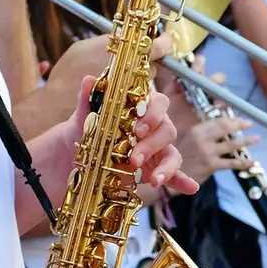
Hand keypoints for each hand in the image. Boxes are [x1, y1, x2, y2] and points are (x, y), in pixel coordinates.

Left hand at [66, 75, 197, 197]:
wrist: (75, 156)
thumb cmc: (86, 130)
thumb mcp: (83, 117)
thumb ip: (88, 99)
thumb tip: (89, 80)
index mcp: (141, 109)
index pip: (158, 103)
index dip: (153, 114)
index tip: (138, 128)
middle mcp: (153, 127)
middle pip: (166, 130)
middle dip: (152, 145)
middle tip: (134, 159)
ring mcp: (156, 149)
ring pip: (172, 153)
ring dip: (167, 167)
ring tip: (154, 181)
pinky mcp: (154, 170)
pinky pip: (173, 174)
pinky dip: (182, 180)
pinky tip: (191, 188)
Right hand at [181, 112, 255, 183]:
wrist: (170, 176)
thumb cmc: (178, 159)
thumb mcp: (186, 140)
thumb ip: (202, 133)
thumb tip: (218, 126)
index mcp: (196, 131)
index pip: (217, 121)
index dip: (230, 119)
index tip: (238, 120)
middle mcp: (202, 140)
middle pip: (226, 128)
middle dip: (239, 125)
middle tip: (248, 124)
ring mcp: (207, 153)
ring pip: (232, 144)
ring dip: (246, 141)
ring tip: (256, 138)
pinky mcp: (211, 166)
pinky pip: (232, 163)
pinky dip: (244, 162)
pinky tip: (252, 161)